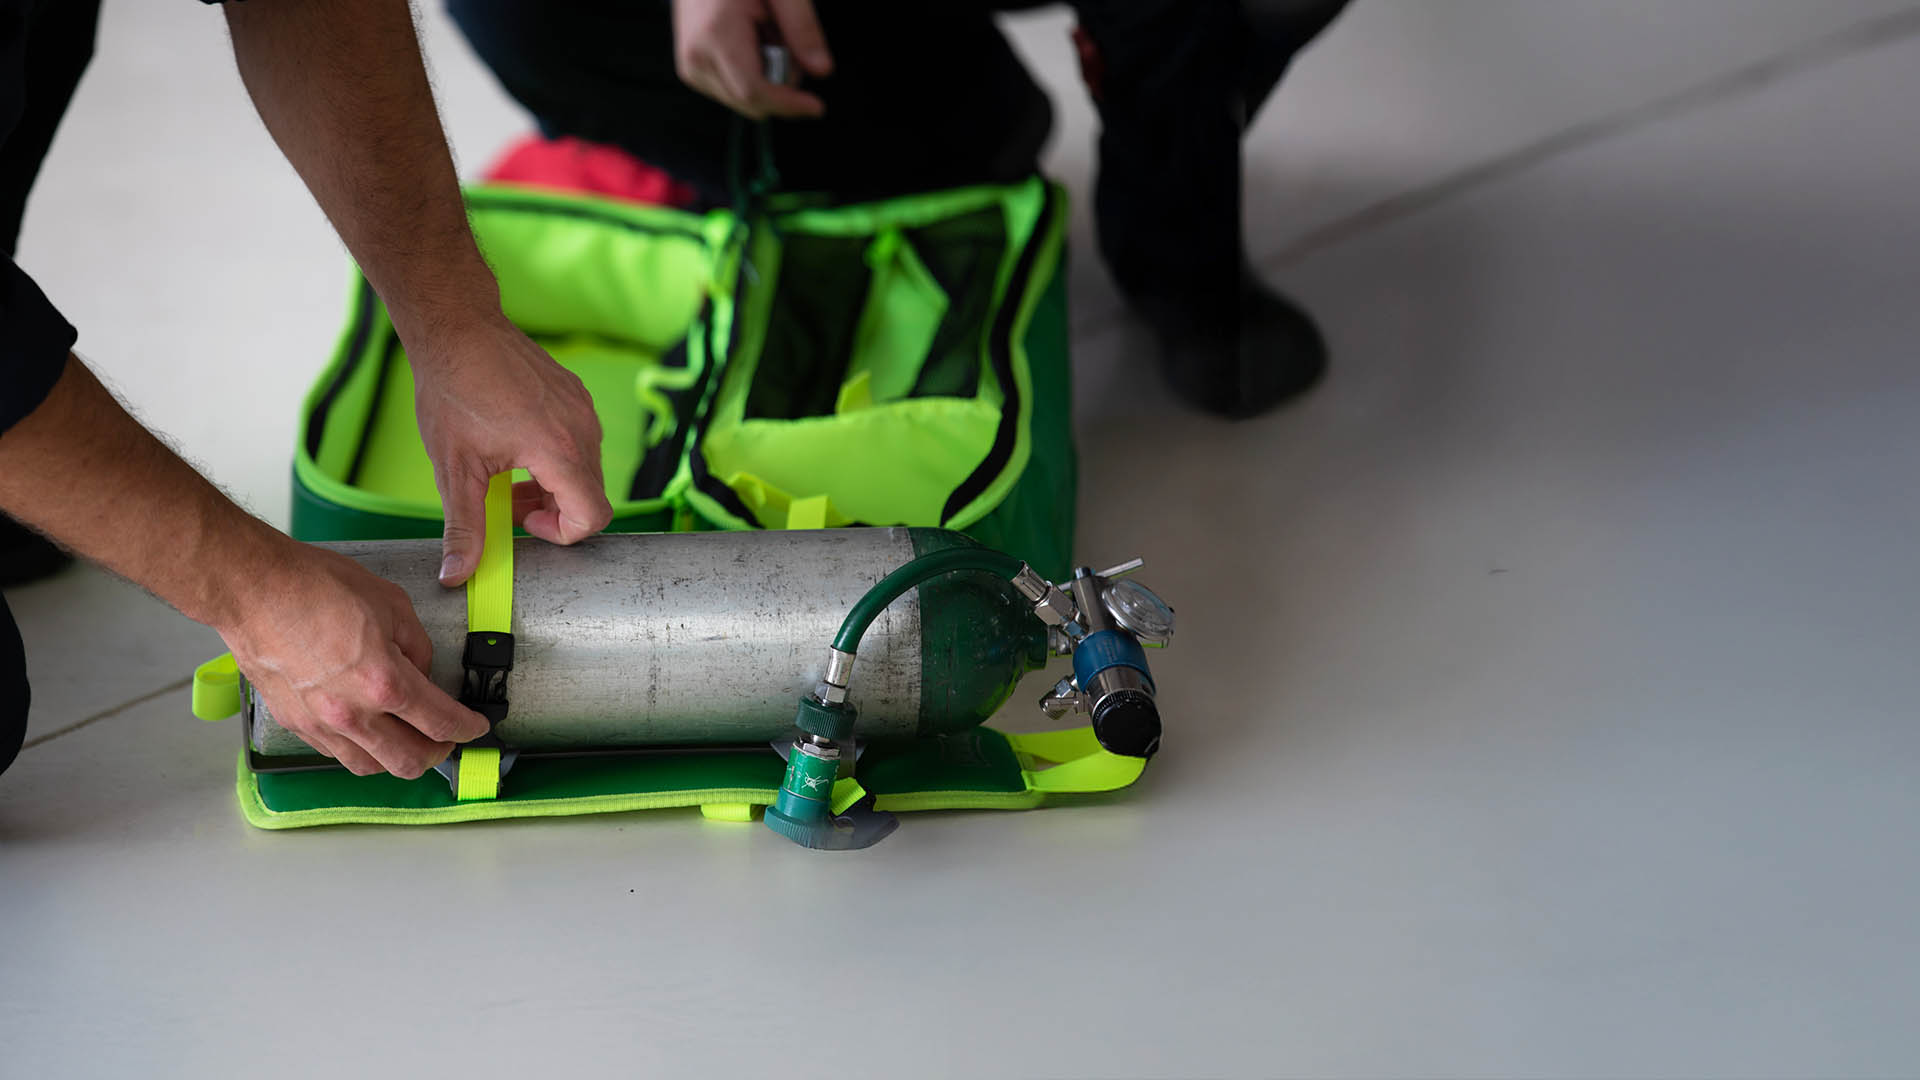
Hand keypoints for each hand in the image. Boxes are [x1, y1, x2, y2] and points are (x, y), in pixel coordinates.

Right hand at [222, 540, 489, 776]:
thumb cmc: (314, 587)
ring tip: (408, 738)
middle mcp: (353, 714)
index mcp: (385, 682)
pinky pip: (336, 753)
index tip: (476, 726)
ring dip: (397, 758)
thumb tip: (422, 671)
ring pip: (370, 766)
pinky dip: (360, 749)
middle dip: (437, 753)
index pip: (441, 722)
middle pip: (409, 762)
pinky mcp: (294, 723)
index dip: (468, 728)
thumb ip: (416, 646)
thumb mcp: (391, 603)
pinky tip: (368, 730)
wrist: (253, 589)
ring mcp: (320, 724)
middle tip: (445, 737)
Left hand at [406, 314, 613, 585]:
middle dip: (552, 511)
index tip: (523, 522)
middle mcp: (582, 428)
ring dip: (552, 485)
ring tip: (506, 474)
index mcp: (558, 450)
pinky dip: (554, 457)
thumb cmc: (452, 391)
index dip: (562, 534)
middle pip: (591, 495)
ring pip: (586, 469)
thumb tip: (457, 576)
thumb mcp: (454, 470)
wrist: (457, 327)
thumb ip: (464, 528)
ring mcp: (583, 408)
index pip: (593, 516)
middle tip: (505, 502)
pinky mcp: (576, 394)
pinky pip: (580, 441)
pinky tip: (513, 444)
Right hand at [673, 0, 833, 118]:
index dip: (788, 104)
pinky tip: (752, 42)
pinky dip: (752, 75)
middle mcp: (696, 57)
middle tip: (783, 38)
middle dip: (780, 84)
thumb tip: (822, 70)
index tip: (816, 106)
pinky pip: (733, 91)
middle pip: (751, 102)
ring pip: (744, 101)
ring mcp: (691, 66)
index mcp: (715, 35)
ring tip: (764, 34)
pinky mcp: (692, 70)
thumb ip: (801, 28)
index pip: (754, 92)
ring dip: (767, 78)